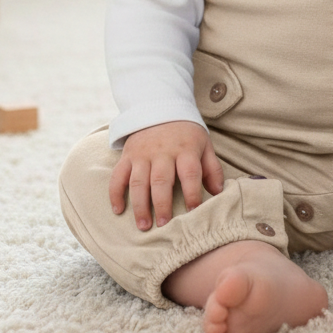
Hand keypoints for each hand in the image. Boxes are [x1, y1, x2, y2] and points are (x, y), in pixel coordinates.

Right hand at [108, 121, 223, 231]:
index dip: (193, 194)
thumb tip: (217, 192)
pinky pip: (118, 175)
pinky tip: (118, 210)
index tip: (194, 212)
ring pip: (138, 181)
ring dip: (140, 205)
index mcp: (185, 149)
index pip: (190, 173)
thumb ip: (212, 168)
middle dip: (162, 205)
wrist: (160, 107)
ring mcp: (142, 154)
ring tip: (143, 226)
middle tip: (163, 226)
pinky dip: (115, 193)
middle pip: (161, 180)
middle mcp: (162, 152)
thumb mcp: (204, 145)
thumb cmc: (186, 134)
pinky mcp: (127, 155)